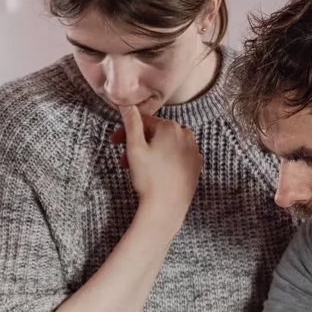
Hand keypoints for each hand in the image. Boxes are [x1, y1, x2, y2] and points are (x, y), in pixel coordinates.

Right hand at [113, 99, 199, 222]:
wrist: (167, 207)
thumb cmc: (149, 179)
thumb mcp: (135, 148)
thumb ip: (131, 123)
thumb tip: (127, 103)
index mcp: (170, 127)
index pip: (144, 122)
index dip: (126, 131)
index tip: (115, 142)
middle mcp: (186, 134)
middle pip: (156, 133)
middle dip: (139, 143)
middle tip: (124, 159)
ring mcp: (194, 150)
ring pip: (167, 145)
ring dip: (152, 152)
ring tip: (140, 168)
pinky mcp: (196, 165)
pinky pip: (178, 156)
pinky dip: (166, 160)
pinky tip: (157, 172)